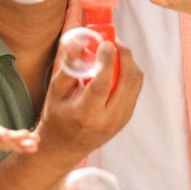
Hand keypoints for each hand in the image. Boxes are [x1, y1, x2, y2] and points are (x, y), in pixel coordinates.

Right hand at [36, 41, 142, 165]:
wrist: (64, 147)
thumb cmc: (57, 118)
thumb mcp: (55, 92)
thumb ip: (69, 67)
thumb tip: (76, 41)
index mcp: (86, 114)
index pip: (102, 84)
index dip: (107, 60)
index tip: (105, 43)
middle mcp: (107, 120)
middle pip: (127, 81)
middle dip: (124, 55)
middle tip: (114, 42)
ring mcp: (120, 120)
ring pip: (135, 84)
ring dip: (129, 62)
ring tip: (115, 51)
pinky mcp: (126, 118)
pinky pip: (134, 90)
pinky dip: (128, 74)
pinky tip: (117, 66)